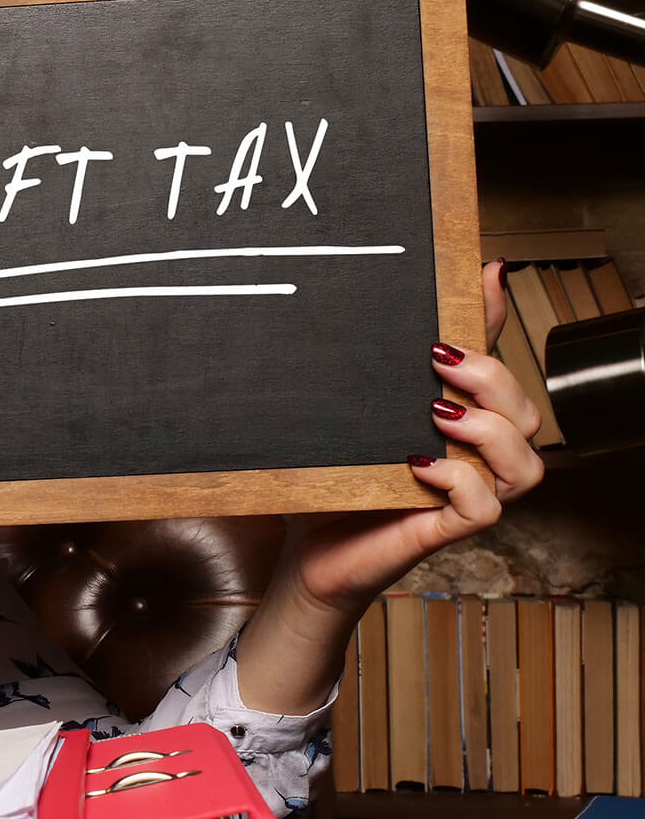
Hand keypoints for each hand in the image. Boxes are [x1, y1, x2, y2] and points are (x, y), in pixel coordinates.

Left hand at [279, 260, 544, 614]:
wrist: (300, 551)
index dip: (500, 324)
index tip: (487, 275)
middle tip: (442, 360)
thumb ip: (384, 366)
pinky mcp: (440, 532)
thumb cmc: (333, 480)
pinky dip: (462, 482)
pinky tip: (422, 465)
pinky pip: (486, 509)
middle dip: (495, 379)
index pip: (499, 371)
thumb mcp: (355, 413)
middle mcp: (473, 461)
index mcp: (459, 426)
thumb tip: (400, 305)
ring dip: (491, 431)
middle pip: (527, 415)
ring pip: (526, 466)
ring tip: (439, 413)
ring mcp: (461, 497)